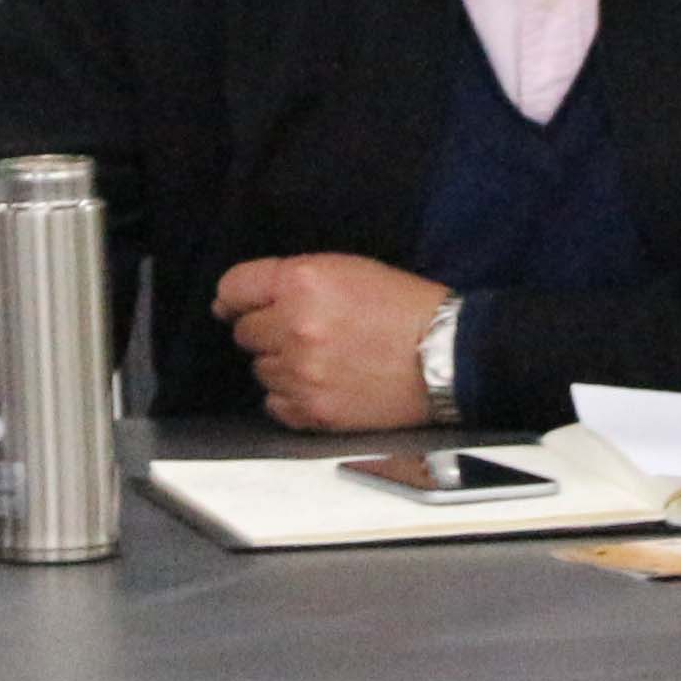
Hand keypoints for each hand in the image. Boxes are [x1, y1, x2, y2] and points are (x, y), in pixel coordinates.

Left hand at [210, 254, 452, 433]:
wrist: (447, 356)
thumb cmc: (404, 307)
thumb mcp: (348, 269)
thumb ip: (294, 280)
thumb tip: (240, 301)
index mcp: (302, 282)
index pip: (234, 288)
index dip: (234, 298)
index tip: (235, 306)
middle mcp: (294, 327)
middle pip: (245, 333)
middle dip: (266, 331)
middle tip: (302, 332)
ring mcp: (302, 373)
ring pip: (260, 370)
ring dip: (281, 364)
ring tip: (322, 359)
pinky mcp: (313, 411)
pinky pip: (275, 404)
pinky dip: (291, 396)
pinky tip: (322, 384)